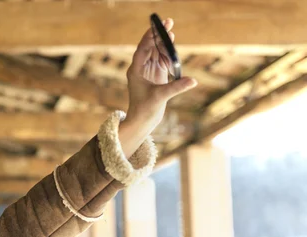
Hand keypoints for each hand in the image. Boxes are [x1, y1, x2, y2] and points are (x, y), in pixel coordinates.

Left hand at [124, 18, 197, 137]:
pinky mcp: (157, 77)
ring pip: (157, 53)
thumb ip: (176, 87)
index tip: (157, 26)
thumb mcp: (160, 97)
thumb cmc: (145, 110)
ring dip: (164, 43)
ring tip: (171, 31)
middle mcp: (141, 69)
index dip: (150, 37)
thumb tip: (193, 81)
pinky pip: (162, 61)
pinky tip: (172, 47)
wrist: (142, 121)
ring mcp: (149, 72)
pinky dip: (168, 55)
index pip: (142, 49)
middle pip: (150, 47)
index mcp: (136, 70)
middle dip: (158, 35)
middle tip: (168, 22)